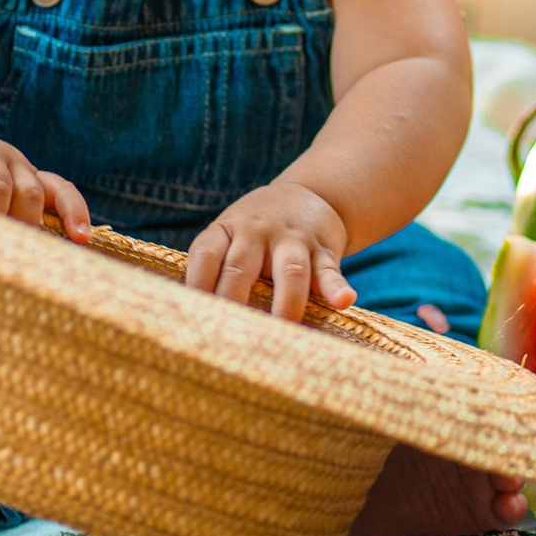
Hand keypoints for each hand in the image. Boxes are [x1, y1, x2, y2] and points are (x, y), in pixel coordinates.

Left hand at [184, 181, 355, 321]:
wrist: (312, 193)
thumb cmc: (258, 232)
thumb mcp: (231, 235)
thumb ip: (216, 269)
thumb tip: (193, 319)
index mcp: (227, 229)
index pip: (206, 255)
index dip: (197, 286)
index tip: (192, 319)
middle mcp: (256, 231)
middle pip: (241, 269)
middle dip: (233, 304)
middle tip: (228, 342)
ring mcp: (292, 239)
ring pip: (289, 270)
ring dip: (285, 304)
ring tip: (282, 332)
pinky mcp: (324, 249)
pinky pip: (329, 270)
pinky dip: (336, 287)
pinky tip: (343, 301)